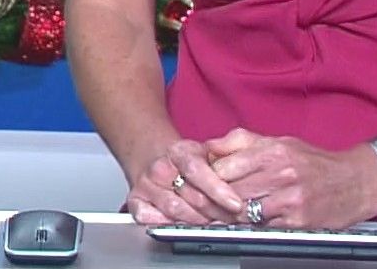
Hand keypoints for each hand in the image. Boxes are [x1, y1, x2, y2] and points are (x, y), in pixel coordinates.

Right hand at [123, 140, 242, 224]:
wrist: (154, 158)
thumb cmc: (186, 161)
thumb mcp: (207, 152)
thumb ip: (224, 161)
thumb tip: (242, 176)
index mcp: (179, 151)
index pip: (198, 171)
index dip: (219, 190)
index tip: (235, 204)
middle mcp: (160, 168)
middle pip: (192, 196)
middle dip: (216, 212)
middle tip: (232, 219)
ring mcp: (146, 185)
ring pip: (176, 211)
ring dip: (198, 221)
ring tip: (213, 223)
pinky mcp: (135, 201)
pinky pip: (153, 219)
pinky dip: (170, 225)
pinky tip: (184, 224)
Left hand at [203, 129, 376, 229]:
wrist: (357, 182)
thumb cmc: (315, 161)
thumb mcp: (280, 141)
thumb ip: (241, 142)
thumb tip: (207, 146)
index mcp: (273, 150)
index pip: (224, 167)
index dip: (207, 177)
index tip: (199, 182)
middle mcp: (281, 173)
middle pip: (230, 191)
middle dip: (212, 200)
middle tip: (201, 204)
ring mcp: (290, 200)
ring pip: (243, 212)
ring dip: (228, 216)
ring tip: (218, 215)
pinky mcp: (298, 222)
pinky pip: (263, 228)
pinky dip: (249, 227)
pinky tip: (243, 225)